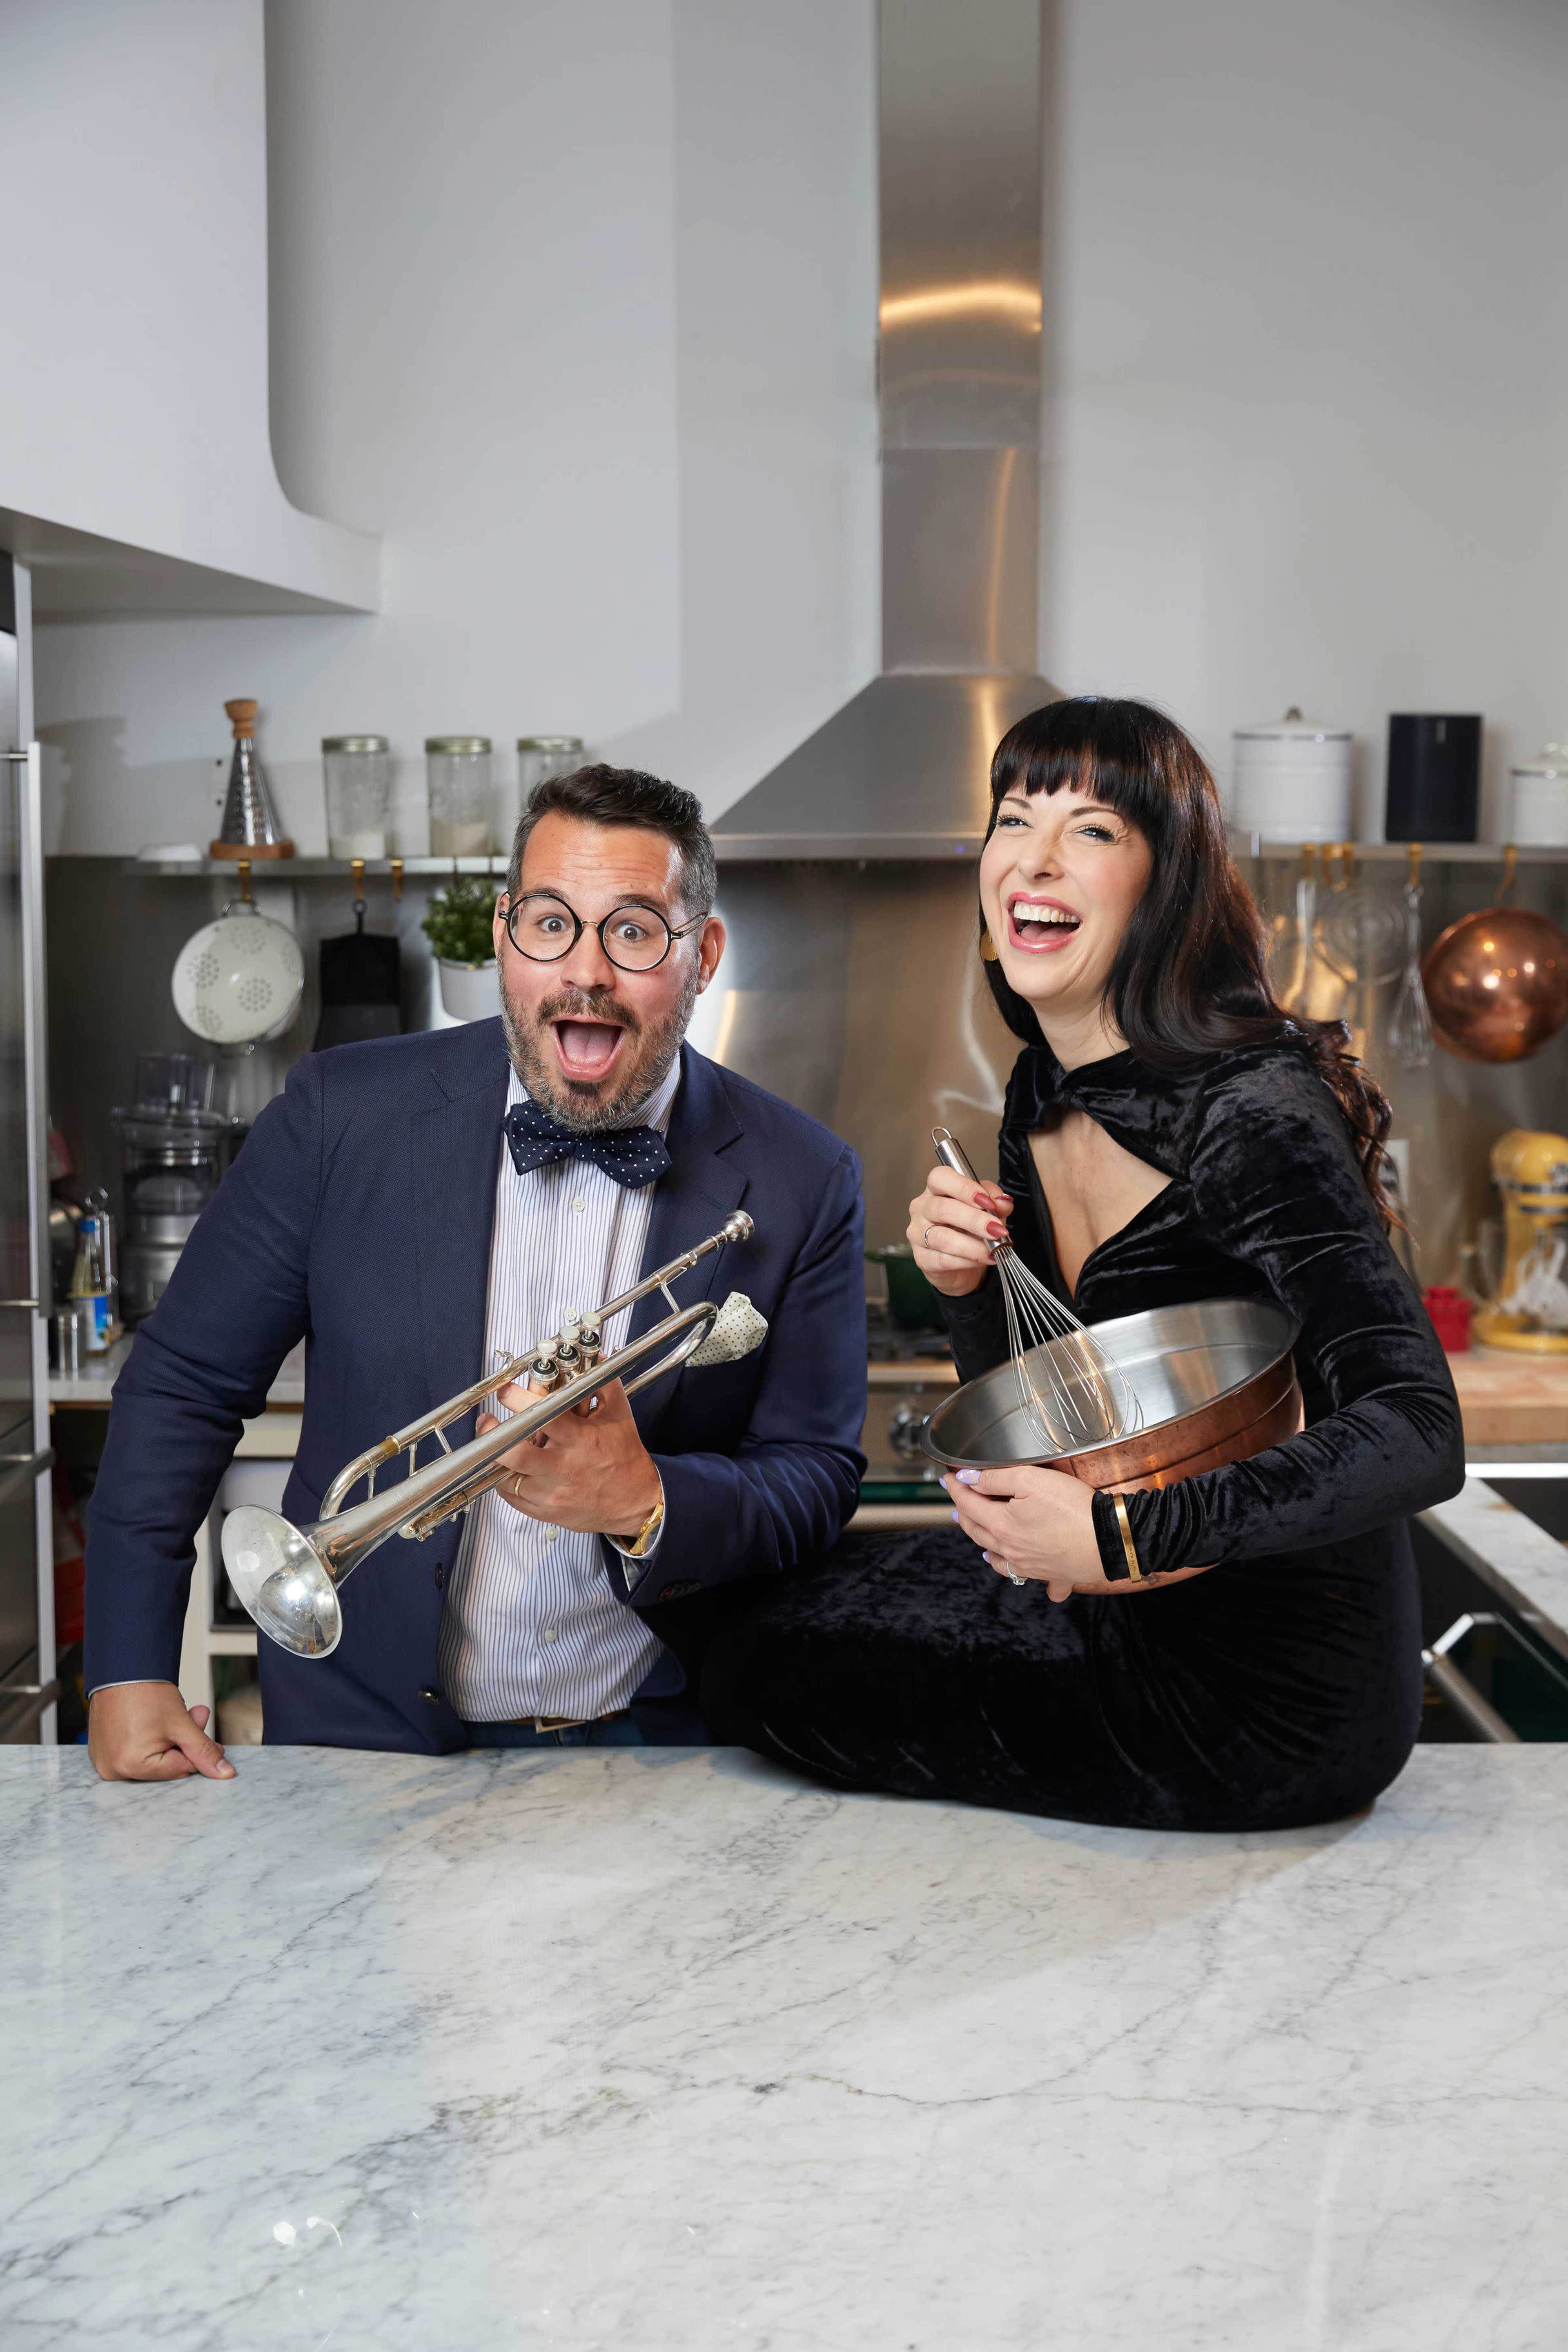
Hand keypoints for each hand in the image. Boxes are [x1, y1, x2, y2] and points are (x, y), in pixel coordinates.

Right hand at [88, 1681, 236, 1781]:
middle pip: (165, 1766)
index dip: (199, 1751)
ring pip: (152, 1759)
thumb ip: (204, 1751)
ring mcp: (104, 1761)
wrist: (121, 1668)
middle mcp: (113, 1769)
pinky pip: (134, 1753)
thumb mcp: (182, 1724)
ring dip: (169, 1740)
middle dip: (183, 1743)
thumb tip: (225, 1773)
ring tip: (173, 1715)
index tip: (211, 1737)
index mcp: (131, 1766)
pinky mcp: (102, 1752)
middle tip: (196, 1715)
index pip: (180, 1769)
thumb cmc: (146, 1692)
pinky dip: (149, 1740)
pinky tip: (153, 1721)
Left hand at [478, 1376, 661, 1540]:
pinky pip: (512, 1498)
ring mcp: (552, 1493)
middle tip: (487, 1421)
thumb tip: (596, 1357)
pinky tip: (508, 1468)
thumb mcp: (619, 1415)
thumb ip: (604, 1384)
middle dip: (492, 1434)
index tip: (505, 1391)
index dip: (516, 1400)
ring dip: (496, 1458)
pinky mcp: (546, 1512)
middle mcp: (562, 1468)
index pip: (541, 1417)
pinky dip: (505, 1481)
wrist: (636, 1502)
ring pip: (506, 1478)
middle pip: (513, 1454)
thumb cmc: (625, 1456)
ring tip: (496, 1444)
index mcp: (579, 1440)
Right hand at [908, 1163, 1013, 1297]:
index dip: (964, 1188)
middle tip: (997, 1229)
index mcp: (936, 1189)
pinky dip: (967, 1261)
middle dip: (974, 1220)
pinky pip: (943, 1260)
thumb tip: (1003, 1202)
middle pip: (941, 1209)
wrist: (962, 1264)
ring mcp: (917, 1234)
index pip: (940, 1178)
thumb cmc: (971, 1229)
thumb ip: (995, 1201)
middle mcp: (922, 1208)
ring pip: (942, 1237)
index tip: (988, 1201)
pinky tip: (984, 1259)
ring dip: (972, 1245)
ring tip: (993, 1249)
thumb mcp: (987, 1209)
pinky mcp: (922, 1258)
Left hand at [944, 1467, 1212, 1600]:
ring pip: (1000, 1559)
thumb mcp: (1031, 1480)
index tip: (948, 1479)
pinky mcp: (1054, 1575)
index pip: (969, 1504)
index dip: (956, 1488)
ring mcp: (1032, 1567)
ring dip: (986, 1547)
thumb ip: (995, 1479)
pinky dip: (1025, 1575)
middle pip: (978, 1533)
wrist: (1111, 1539)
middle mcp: (1012, 1551)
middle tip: (958, 1505)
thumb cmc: (1073, 1508)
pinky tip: (1025, 1573)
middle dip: (965, 1515)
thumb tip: (967, 1479)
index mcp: (1002, 1527)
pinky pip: (1035, 1580)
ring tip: (981, 1541)